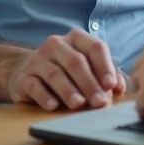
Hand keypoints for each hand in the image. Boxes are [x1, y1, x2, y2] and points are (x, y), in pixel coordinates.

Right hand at [7, 29, 124, 110]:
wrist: (28, 73)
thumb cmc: (66, 71)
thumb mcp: (87, 68)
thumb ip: (106, 75)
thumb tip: (119, 88)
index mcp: (76, 38)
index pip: (94, 47)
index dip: (104, 66)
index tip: (110, 85)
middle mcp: (56, 44)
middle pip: (76, 62)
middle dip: (89, 83)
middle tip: (99, 102)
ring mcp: (38, 59)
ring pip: (56, 73)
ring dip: (69, 91)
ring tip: (78, 104)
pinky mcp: (24, 77)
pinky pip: (34, 85)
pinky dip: (44, 96)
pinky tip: (53, 106)